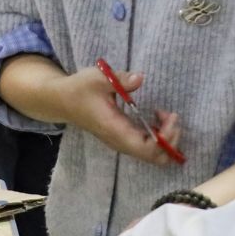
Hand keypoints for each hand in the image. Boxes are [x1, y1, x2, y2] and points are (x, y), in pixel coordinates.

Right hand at [58, 66, 181, 166]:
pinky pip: (146, 147)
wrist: (62, 101)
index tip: (171, 116)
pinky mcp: (122, 139)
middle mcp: (119, 142)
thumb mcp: (97, 78)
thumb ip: (120, 79)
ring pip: (152, 155)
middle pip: (154, 157)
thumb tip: (139, 78)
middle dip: (171, 141)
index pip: (146, 148)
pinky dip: (159, 137)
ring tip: (166, 115)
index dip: (165, 138)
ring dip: (166, 138)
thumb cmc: (79, 89)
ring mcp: (121, 142)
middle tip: (172, 117)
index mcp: (114, 129)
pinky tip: (158, 118)